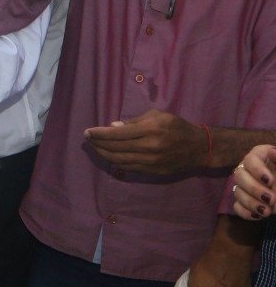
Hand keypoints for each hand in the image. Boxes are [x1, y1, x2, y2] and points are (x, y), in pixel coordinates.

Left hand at [85, 110, 207, 174]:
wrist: (199, 148)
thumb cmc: (177, 127)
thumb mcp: (158, 116)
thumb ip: (135, 121)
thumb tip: (113, 126)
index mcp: (150, 129)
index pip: (117, 133)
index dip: (99, 134)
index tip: (87, 132)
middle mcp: (149, 146)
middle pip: (115, 148)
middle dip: (98, 143)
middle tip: (88, 139)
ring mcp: (150, 161)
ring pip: (118, 160)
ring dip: (103, 154)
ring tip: (95, 147)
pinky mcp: (151, 170)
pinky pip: (128, 167)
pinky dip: (115, 162)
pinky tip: (108, 156)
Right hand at [231, 145, 275, 219]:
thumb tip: (271, 152)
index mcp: (261, 157)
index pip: (250, 159)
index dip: (257, 170)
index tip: (270, 181)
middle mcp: (249, 169)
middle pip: (239, 176)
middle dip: (254, 189)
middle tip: (271, 199)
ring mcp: (245, 185)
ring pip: (237, 192)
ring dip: (251, 203)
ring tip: (267, 212)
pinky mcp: (244, 200)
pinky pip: (237, 206)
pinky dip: (246, 212)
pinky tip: (258, 216)